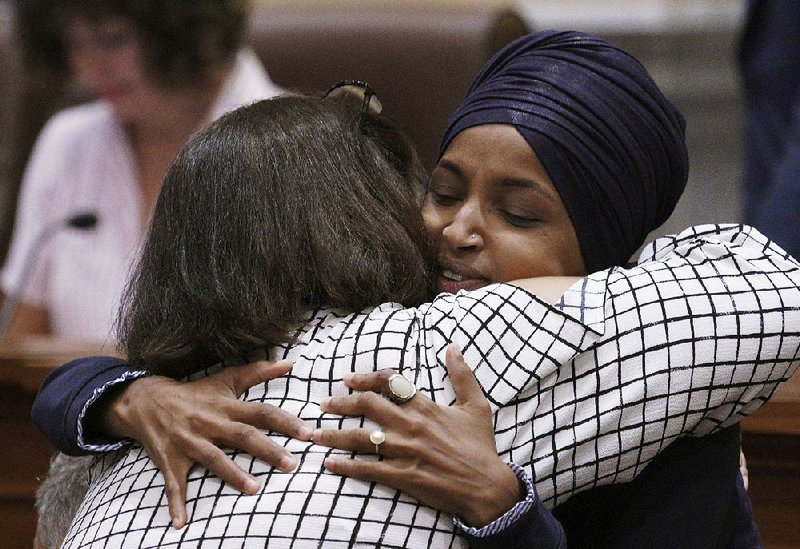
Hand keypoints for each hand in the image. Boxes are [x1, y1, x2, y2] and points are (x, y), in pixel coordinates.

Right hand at [103, 360, 312, 528]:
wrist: (146, 400)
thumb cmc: (195, 393)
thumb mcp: (226, 379)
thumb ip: (259, 372)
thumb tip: (291, 363)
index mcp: (226, 406)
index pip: (261, 412)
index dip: (285, 421)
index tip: (307, 433)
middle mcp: (209, 423)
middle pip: (242, 436)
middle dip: (267, 450)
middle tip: (291, 464)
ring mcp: (189, 442)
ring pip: (213, 459)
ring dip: (232, 474)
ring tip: (255, 489)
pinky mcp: (170, 460)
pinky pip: (173, 484)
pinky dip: (176, 504)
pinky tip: (181, 523)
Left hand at [312, 344, 520, 526]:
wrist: (486, 486)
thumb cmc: (480, 446)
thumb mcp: (476, 405)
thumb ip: (461, 374)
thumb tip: (452, 346)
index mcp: (425, 406)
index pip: (388, 383)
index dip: (365, 378)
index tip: (347, 379)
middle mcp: (410, 425)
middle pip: (367, 406)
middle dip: (341, 404)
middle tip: (323, 404)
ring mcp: (404, 451)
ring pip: (361, 438)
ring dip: (334, 435)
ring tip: (314, 434)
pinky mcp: (402, 476)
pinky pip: (368, 469)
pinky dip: (347, 467)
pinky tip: (330, 464)